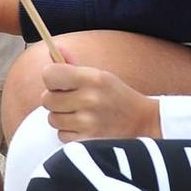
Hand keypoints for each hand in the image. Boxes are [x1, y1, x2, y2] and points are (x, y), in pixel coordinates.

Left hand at [40, 62, 161, 142]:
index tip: (60, 83)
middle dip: (56, 100)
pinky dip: (70, 133)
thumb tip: (53, 48)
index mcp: (93, 78)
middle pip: (47, 99)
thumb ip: (73, 65)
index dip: (52, 79)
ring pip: (53, 119)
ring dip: (63, 118)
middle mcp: (89, 99)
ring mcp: (88, 122)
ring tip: (82, 115)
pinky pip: (61, 135)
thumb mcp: (100, 76)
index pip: (50, 74)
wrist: (143, 122)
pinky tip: (86, 128)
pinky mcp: (87, 141)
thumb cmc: (117, 97)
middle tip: (73, 100)